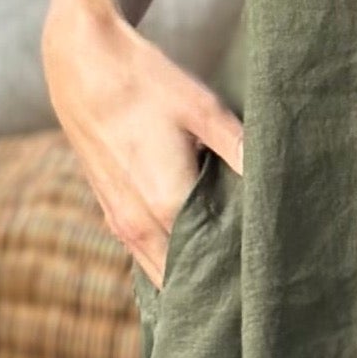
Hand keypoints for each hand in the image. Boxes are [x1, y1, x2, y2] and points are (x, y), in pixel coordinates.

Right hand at [41, 0, 245, 289]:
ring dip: (189, 281)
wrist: (80, 61)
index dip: (243, 270)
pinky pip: (142, 256)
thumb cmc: (145, 81)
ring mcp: (119, 220)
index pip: (213, 258)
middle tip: (256, 296)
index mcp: (165, 200)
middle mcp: (138, 221)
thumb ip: (240, 149)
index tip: (273, 278)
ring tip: (228, 292)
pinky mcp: (110, 211)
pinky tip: (192, 266)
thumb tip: (277, 183)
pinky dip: (167, 265)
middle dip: (217, 285)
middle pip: (184, 275)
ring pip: (159, 272)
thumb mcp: (202, 108)